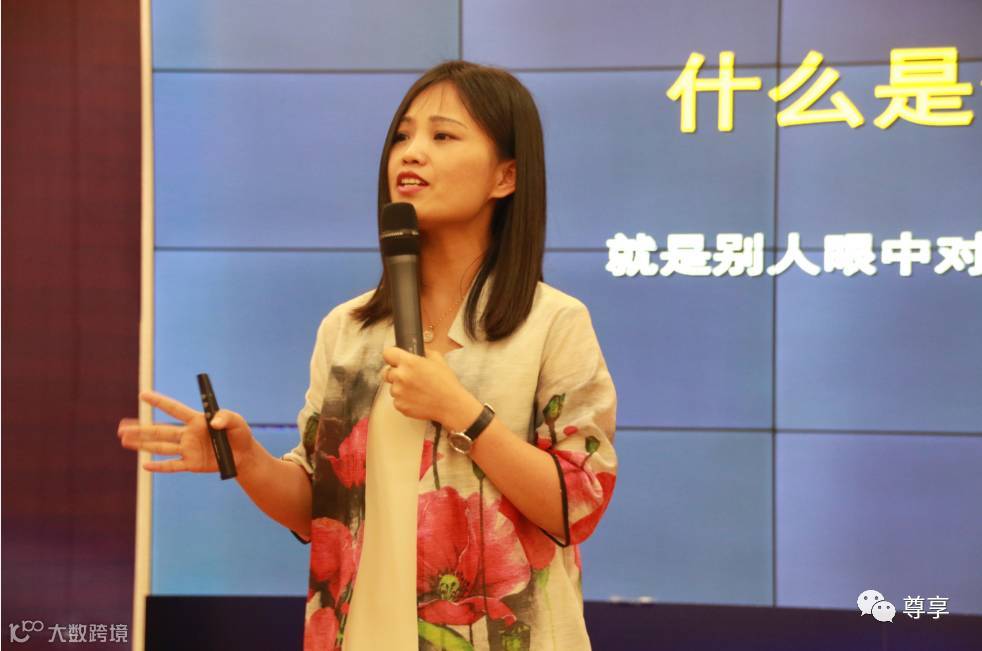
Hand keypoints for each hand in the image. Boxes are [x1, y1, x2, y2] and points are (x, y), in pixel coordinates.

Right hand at [117, 390, 256, 473]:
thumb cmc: (239, 434)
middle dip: (140, 429)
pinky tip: (145, 465)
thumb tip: (214, 422)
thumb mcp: (237, 422)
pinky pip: (173, 465)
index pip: (174, 409)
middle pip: (160, 431)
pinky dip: (159, 466)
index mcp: (197, 420)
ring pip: (161, 447)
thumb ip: (226, 418)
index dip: (159, 402)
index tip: (143, 395)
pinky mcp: (192, 464)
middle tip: (121, 427)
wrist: (244, 456)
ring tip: (124, 440)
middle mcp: (188, 434)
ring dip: (143, 445)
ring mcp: (188, 450)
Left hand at [382, 347, 481, 428]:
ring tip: (417, 390)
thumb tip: (418, 351)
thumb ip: (424, 352)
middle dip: (397, 373)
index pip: (387, 353)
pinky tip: (416, 398)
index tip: (395, 359)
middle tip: (410, 377)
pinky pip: (396, 400)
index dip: (392, 356)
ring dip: (400, 387)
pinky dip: (404, 399)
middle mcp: (401, 376)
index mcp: (409, 362)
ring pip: (392, 387)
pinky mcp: (399, 405)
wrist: (451, 405)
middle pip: (387, 372)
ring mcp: (398, 392)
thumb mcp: (438, 359)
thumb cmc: (446, 383)